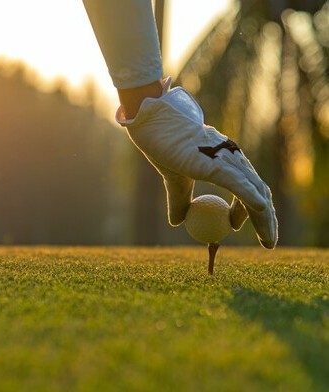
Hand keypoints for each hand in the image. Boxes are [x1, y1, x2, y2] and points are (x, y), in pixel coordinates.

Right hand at [116, 78, 277, 247]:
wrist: (155, 124)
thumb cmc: (165, 146)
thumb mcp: (174, 180)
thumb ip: (179, 200)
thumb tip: (177, 222)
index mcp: (225, 161)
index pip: (247, 188)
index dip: (246, 211)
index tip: (234, 227)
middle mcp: (233, 159)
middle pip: (259, 192)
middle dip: (267, 220)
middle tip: (268, 243)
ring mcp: (228, 160)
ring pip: (255, 193)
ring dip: (265, 219)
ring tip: (268, 242)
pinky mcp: (217, 163)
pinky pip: (239, 185)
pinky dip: (251, 199)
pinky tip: (261, 211)